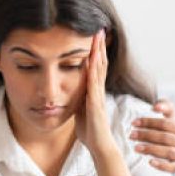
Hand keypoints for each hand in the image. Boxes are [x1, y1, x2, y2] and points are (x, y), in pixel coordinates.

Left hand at [75, 30, 114, 152]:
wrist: (98, 145)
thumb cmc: (90, 130)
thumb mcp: (81, 110)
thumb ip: (80, 99)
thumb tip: (73, 92)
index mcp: (94, 92)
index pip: (97, 68)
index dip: (96, 53)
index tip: (95, 38)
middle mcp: (99, 91)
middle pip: (101, 64)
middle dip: (100, 47)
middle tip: (100, 30)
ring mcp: (98, 96)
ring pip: (100, 70)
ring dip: (99, 53)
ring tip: (98, 37)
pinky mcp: (95, 103)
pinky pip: (94, 84)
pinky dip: (93, 70)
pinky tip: (92, 59)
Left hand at [130, 100, 174, 172]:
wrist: (174, 151)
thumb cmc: (167, 131)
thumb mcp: (168, 117)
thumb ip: (165, 106)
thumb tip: (155, 107)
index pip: (165, 123)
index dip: (148, 122)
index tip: (133, 122)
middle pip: (164, 137)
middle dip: (146, 135)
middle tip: (131, 135)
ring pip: (168, 151)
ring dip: (151, 149)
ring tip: (136, 148)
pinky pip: (172, 167)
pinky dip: (162, 165)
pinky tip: (150, 162)